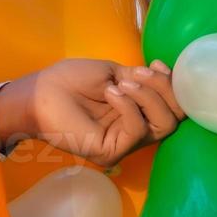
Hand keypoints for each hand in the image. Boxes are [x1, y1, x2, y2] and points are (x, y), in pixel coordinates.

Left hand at [0, 57, 184, 167]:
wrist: (40, 92)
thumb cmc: (70, 80)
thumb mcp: (113, 73)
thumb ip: (141, 79)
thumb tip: (166, 74)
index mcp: (138, 111)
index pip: (174, 106)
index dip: (173, 85)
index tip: (157, 65)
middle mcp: (136, 130)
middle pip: (176, 118)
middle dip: (165, 90)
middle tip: (140, 73)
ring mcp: (125, 144)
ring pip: (163, 125)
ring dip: (148, 97)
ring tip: (122, 83)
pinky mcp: (111, 151)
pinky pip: (137, 130)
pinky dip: (129, 106)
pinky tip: (111, 93)